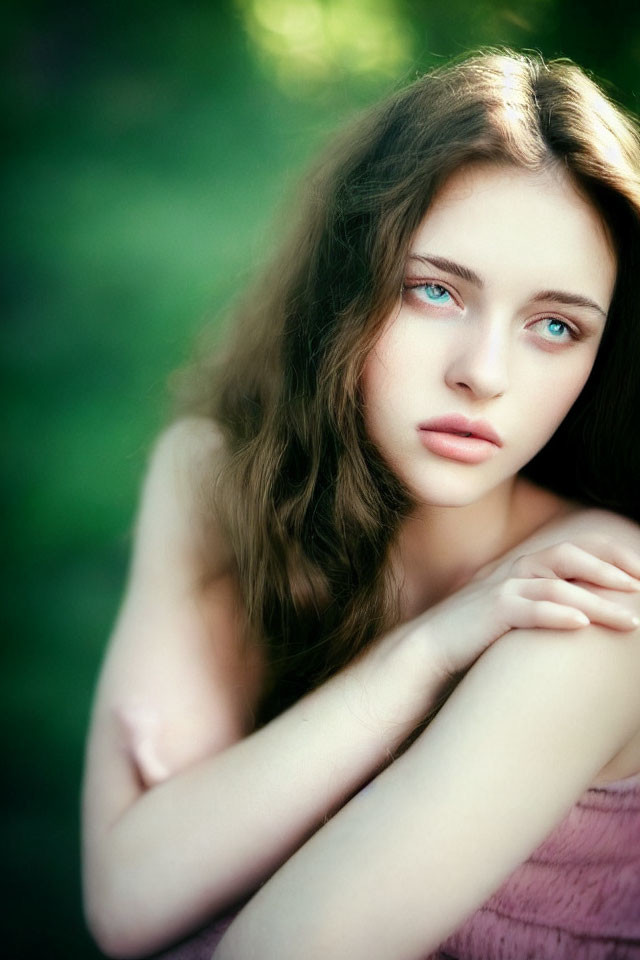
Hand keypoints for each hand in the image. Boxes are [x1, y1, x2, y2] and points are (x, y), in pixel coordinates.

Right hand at [420, 536, 639, 678]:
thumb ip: (547, 598)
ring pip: (558, 586)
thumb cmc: (479, 630)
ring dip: (597, 603)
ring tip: (628, 620)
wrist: (432, 645)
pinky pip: (530, 609)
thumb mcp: (518, 607)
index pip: (576, 547)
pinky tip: (581, 625)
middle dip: (610, 569)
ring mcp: (504, 588)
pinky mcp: (492, 612)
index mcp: (527, 565)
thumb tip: (590, 607)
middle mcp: (518, 569)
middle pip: (570, 556)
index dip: (611, 554)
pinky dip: (557, 615)